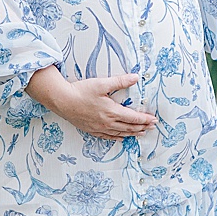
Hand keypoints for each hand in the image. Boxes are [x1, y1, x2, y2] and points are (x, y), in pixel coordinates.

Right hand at [26, 67, 156, 139]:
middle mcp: (107, 122)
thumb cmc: (81, 91)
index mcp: (112, 111)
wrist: (62, 101)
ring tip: (141, 133)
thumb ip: (120, 81)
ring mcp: (99, 128)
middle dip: (142, 127)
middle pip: (129, 127)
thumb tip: (136, 77)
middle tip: (152, 127)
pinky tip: (122, 138)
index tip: (154, 120)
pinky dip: (117, 137)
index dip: (145, 119)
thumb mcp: (102, 84)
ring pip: (120, 133)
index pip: (133, 117)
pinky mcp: (92, 130)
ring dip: (132, 133)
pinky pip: (108, 136)